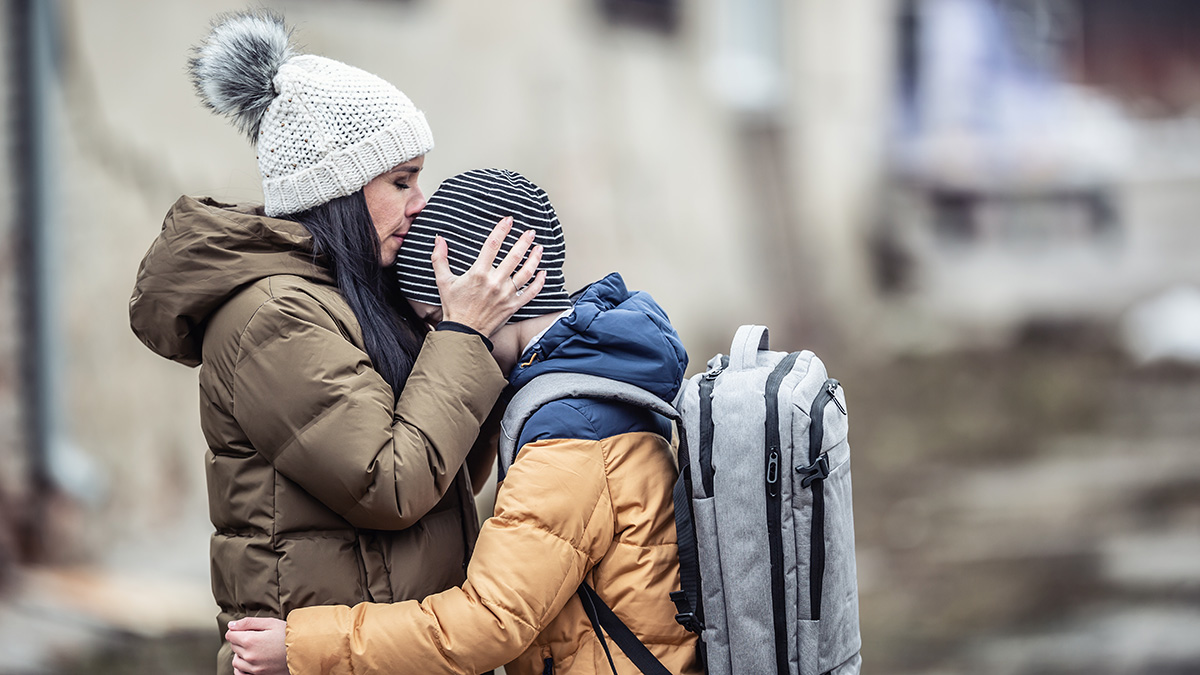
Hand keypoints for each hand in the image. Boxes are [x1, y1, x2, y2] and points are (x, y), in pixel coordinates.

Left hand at [226, 616, 287, 674]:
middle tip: (254, 636)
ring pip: (236, 661)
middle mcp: (249, 656)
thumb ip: (248, 622)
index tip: (245, 629)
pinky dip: (241, 668)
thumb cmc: (289, 636)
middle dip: (240, 640)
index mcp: (250, 640)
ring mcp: (254, 668)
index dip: (237, 630)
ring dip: (240, 654)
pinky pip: (240, 673)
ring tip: (254, 649)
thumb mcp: (270, 623)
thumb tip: (231, 625)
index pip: (230, 635)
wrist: (304, 651)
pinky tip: (249, 662)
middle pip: (233, 646)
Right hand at [433, 216, 545, 336]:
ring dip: (534, 258)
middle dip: (524, 241)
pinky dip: (539, 282)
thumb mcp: (443, 281)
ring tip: (539, 247)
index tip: (509, 220)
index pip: (493, 245)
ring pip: (525, 272)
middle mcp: (495, 282)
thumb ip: (440, 258)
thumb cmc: (453, 306)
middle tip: (530, 232)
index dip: (502, 230)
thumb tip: (439, 238)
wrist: (463, 332)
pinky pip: (530, 292)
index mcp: (478, 273)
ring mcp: (506, 294)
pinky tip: (544, 272)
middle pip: (514, 256)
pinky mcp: (513, 306)